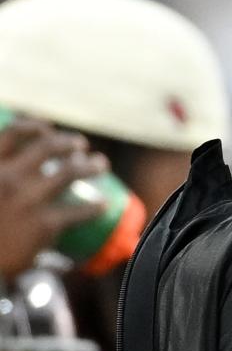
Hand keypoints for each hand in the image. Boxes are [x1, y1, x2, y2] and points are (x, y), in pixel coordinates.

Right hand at [0, 119, 107, 279]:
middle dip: (67, 142)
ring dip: (90, 165)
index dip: (33, 126)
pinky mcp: (43, 224)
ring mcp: (27, 200)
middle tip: (81, 145)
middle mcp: (8, 177)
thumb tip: (12, 171)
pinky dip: (94, 207)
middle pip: (46, 147)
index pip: (13, 133)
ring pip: (68, 172)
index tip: (46, 127)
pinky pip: (77, 211)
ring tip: (100, 164)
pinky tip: (103, 205)